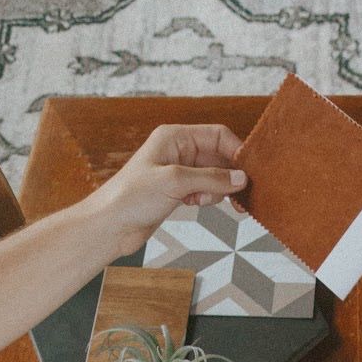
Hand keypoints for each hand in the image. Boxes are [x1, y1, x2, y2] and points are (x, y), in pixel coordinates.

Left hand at [83, 124, 247, 258]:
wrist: (111, 225)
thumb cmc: (132, 197)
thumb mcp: (176, 182)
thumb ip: (211, 179)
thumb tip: (240, 178)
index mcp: (175, 137)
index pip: (217, 135)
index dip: (236, 151)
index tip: (250, 172)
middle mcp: (178, 151)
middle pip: (218, 157)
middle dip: (231, 175)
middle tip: (244, 195)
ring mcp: (178, 172)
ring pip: (213, 176)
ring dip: (218, 190)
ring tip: (210, 202)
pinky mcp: (177, 192)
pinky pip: (204, 191)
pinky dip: (207, 199)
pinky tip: (195, 205)